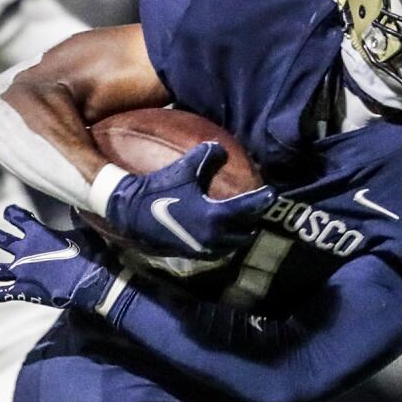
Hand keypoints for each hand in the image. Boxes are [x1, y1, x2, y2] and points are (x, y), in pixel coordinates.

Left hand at [0, 205, 119, 311]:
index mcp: (38, 233)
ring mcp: (22, 272)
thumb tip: (77, 203)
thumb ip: (76, 219)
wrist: (92, 281)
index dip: (14, 214)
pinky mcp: (24, 290)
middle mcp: (25, 251)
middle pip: (3, 240)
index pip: (21, 218)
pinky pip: (2, 293)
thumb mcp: (85, 232)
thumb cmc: (92, 255)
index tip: (9, 211)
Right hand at [99, 142, 273, 259]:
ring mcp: (202, 248)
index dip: (262, 199)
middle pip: (245, 232)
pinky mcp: (191, 253)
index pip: (249, 208)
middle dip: (253, 220)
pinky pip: (217, 250)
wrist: (130, 212)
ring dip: (239, 233)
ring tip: (242, 221)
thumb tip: (221, 148)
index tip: (271, 192)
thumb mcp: (185, 168)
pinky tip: (221, 231)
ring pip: (232, 245)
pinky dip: (225, 242)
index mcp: (215, 216)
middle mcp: (213, 237)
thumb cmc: (159, 189)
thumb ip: (207, 156)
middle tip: (257, 207)